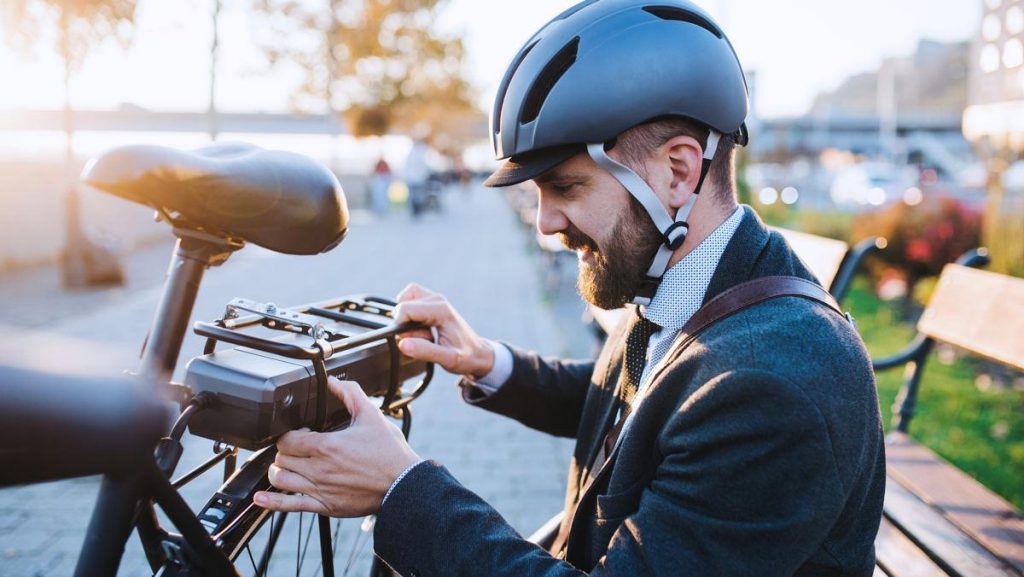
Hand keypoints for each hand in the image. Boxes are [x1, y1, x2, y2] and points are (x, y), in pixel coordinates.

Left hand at [253, 377, 419, 516]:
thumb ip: (350, 394)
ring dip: (279, 471)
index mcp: (328, 446)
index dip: (290, 433)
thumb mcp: (371, 416)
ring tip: (288, 465)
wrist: (403, 484)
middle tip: (297, 447)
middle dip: (286, 450)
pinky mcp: (325, 506)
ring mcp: (320, 490)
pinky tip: (260, 498)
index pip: (288, 439)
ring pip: (280, 480)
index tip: (301, 432)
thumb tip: (334, 381)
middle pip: (281, 458)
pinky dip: (271, 502)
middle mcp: (320, 469)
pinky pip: (289, 506)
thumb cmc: (390, 453)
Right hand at [393, 283, 494, 378]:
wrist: (478, 354)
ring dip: (406, 318)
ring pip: (404, 299)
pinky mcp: (431, 303)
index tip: (414, 341)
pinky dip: (409, 316)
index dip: (401, 328)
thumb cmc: (466, 356)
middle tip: (423, 339)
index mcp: (441, 310)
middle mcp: (437, 300)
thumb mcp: (447, 359)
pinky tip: (421, 329)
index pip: (404, 309)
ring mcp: (434, 299)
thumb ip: (424, 351)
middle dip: (405, 325)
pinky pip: (410, 302)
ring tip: (422, 334)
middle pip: (402, 305)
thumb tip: (402, 343)